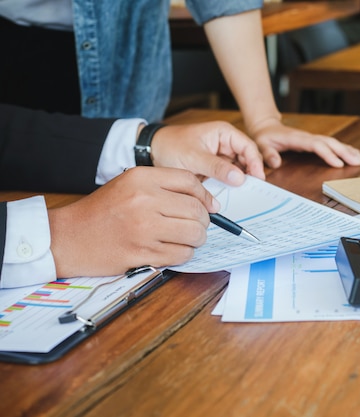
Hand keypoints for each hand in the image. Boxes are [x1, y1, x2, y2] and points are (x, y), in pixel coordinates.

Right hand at [48, 167, 214, 276]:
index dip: (206, 196)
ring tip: (187, 239)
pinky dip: (184, 254)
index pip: (190, 182)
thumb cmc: (102, 212)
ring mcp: (144, 228)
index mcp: (142, 178)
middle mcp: (144, 200)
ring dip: (196, 239)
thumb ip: (166, 188)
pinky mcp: (142, 253)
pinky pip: (181, 255)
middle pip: (196, 210)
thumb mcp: (130, 185)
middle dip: (204, 222)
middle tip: (197, 227)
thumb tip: (209, 203)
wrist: (69, 237)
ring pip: (194, 234)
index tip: (210, 207)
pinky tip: (173, 250)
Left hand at [149, 121, 264, 184]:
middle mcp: (225, 143)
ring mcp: (220, 156)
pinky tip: (228, 193)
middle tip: (250, 190)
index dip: (255, 163)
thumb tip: (239, 178)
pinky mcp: (214, 168)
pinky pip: (227, 177)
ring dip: (238, 181)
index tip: (257, 178)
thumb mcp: (194, 157)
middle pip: (246, 159)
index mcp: (224, 133)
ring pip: (238, 170)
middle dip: (249, 174)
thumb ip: (217, 167)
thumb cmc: (171, 146)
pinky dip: (228, 185)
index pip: (248, 147)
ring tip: (239, 193)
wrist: (152, 151)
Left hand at [247, 117, 359, 168]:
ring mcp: (312, 138)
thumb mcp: (261, 145)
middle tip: (358, 161)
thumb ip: (268, 154)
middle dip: (344, 152)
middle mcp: (307, 137)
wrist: (266, 126)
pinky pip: (330, 144)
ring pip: (333, 142)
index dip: (328, 154)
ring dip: (347, 150)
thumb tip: (276, 163)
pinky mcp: (313, 141)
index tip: (339, 164)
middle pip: (329, 143)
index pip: (316, 145)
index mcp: (297, 139)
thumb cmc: (264, 137)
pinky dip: (343, 149)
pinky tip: (352, 153)